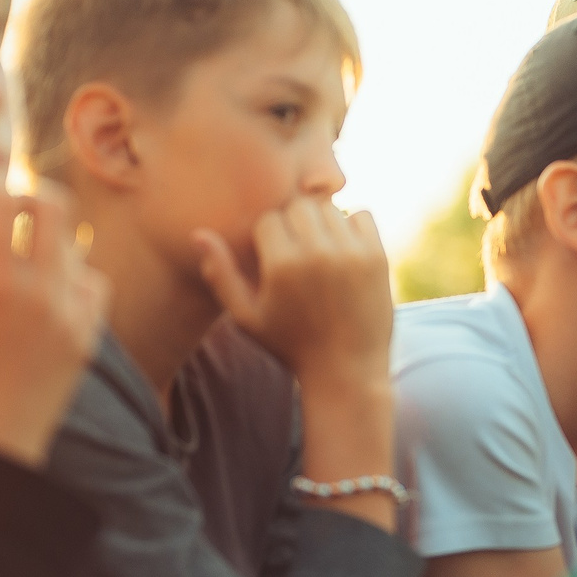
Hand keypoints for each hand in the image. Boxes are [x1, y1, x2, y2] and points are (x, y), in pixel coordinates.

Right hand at [0, 176, 108, 465]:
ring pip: (75, 243)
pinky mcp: (89, 337)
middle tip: (1, 204)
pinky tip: (44, 287)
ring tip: (15, 252)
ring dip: (47, 235)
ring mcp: (72, 314)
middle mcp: (41, 291)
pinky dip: (73, 273)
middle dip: (27, 193)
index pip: (2, 197)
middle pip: (54, 204)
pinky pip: (95, 281)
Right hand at [193, 199, 391, 391]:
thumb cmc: (290, 344)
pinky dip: (352, 225)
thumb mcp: (246, 316)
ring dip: (322, 223)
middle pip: (298, 206)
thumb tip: (197, 234)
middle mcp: (318, 253)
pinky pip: (362, 215)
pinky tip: (343, 251)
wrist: (346, 370)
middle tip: (296, 253)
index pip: (268, 219)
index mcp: (282, 265)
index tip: (273, 261)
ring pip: (330, 208)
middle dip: (293, 224)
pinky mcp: (378, 256)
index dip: (267, 238)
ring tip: (319, 254)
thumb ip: (220, 274)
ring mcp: (351, 253)